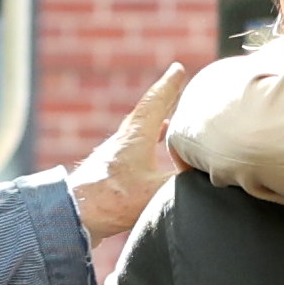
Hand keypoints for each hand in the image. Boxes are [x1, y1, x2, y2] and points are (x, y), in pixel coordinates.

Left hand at [67, 64, 186, 245]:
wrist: (75, 215)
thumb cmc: (114, 199)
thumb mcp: (158, 191)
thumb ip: (184, 181)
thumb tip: (207, 176)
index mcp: (136, 136)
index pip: (156, 102)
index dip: (169, 85)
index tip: (178, 69)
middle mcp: (124, 139)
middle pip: (148, 112)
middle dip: (165, 99)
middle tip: (176, 86)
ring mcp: (115, 155)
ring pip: (141, 131)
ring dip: (156, 123)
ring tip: (170, 123)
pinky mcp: (110, 171)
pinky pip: (135, 149)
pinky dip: (148, 145)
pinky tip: (153, 156)